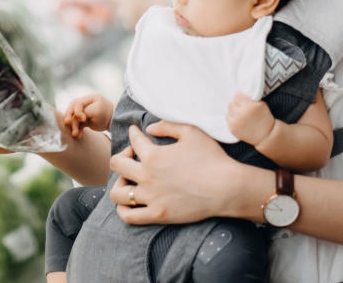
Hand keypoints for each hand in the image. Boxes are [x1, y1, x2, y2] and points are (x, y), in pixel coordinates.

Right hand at [63, 93, 112, 137]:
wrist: (114, 122)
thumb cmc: (106, 114)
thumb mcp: (96, 111)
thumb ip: (84, 112)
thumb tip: (74, 118)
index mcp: (89, 98)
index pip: (77, 103)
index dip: (77, 111)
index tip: (83, 119)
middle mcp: (85, 104)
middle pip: (72, 109)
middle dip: (70, 117)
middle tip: (68, 124)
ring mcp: (84, 112)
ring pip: (74, 118)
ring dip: (73, 126)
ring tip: (75, 134)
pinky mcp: (85, 120)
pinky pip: (78, 124)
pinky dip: (77, 130)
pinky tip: (79, 135)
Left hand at [109, 121, 241, 224]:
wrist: (227, 188)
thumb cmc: (212, 158)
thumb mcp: (191, 132)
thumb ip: (167, 126)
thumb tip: (149, 128)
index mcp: (153, 155)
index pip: (133, 139)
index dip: (134, 133)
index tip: (137, 133)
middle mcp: (147, 176)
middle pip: (116, 164)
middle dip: (122, 155)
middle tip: (134, 156)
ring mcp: (150, 197)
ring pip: (117, 193)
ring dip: (119, 183)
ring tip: (129, 180)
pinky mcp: (158, 215)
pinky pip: (128, 216)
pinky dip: (123, 209)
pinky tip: (131, 201)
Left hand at [226, 92, 275, 145]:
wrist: (266, 136)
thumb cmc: (265, 119)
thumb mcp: (261, 104)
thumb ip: (249, 99)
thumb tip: (239, 95)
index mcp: (248, 106)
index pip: (237, 96)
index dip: (241, 97)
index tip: (244, 100)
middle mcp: (240, 114)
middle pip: (231, 103)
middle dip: (237, 104)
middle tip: (243, 108)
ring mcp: (235, 122)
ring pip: (228, 111)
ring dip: (234, 111)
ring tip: (241, 115)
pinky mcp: (232, 129)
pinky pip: (228, 119)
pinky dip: (232, 118)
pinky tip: (239, 120)